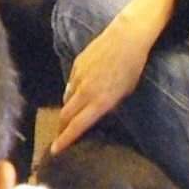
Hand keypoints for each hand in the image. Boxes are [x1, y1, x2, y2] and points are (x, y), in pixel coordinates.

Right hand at [52, 0, 161, 152]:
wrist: (126, 37)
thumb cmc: (133, 67)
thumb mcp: (125, 92)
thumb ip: (108, 106)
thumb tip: (97, 115)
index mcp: (99, 101)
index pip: (77, 125)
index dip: (65, 140)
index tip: (55, 150)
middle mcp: (85, 91)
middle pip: (66, 115)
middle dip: (61, 128)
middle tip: (60, 137)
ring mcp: (78, 77)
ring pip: (66, 99)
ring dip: (67, 110)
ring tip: (69, 117)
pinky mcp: (76, 65)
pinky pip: (70, 84)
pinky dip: (71, 92)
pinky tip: (77, 94)